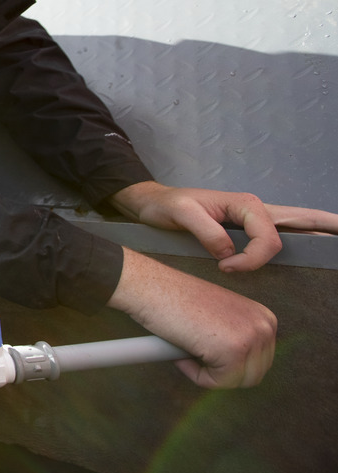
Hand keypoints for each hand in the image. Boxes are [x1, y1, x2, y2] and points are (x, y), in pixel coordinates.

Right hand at [107, 247, 275, 387]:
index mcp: (264, 317)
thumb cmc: (176, 299)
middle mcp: (264, 327)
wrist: (153, 288)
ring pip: (236, 382)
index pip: (260, 361)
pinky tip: (183, 353)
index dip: (229, 363)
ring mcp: (251, 339)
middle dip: (221, 371)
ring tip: (188, 352)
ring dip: (208, 373)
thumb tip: (241, 366)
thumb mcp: (221, 314)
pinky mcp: (233, 352)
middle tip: (196, 355)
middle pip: (253, 374)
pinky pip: (216, 382)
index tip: (208, 351)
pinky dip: (196, 375)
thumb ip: (237, 335)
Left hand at [108, 181, 337, 272]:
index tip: (226, 268)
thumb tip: (229, 254)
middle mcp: (257, 210)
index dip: (253, 258)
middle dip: (329, 226)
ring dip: (321, 230)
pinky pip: (283, 233)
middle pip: (302, 220)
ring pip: (298, 224)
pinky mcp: (248, 228)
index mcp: (245, 205)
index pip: (269, 239)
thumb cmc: (166, 207)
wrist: (152, 204)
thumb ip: (207, 232)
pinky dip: (304, 235)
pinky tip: (316, 241)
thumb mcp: (181, 214)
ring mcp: (256, 218)